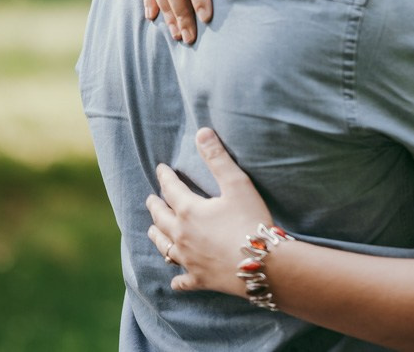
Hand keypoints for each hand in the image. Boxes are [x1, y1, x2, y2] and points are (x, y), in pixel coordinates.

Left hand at [146, 128, 273, 294]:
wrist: (262, 264)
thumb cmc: (250, 221)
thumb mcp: (237, 184)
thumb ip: (217, 158)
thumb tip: (201, 132)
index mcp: (189, 211)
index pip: (171, 189)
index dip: (165, 176)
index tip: (161, 169)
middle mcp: (182, 236)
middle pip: (161, 218)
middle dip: (155, 206)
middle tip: (151, 199)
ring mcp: (189, 260)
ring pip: (164, 247)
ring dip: (157, 236)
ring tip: (153, 229)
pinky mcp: (199, 279)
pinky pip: (182, 280)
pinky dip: (177, 278)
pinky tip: (175, 278)